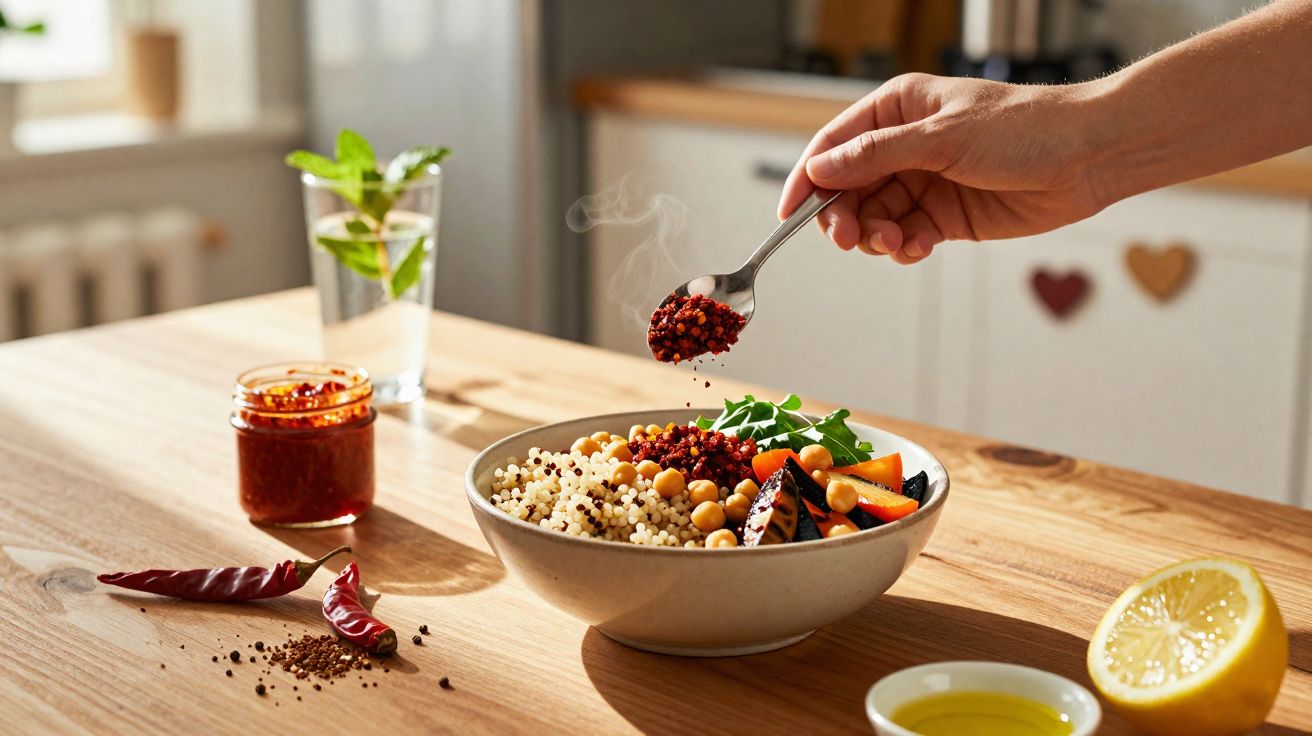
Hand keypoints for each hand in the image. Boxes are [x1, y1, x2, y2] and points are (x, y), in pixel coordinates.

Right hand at [778, 73, 1108, 263]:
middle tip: (849, 237)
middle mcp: (905, 147)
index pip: (833, 145)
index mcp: (897, 110)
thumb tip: (819, 169)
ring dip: (876, 237)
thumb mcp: (941, 137)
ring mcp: (924, 183)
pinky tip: (920, 246)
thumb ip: (875, 156)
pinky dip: (905, 248)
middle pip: (848, 189)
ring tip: (898, 243)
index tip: (789, 215)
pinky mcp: (945, 218)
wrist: (1088, 157)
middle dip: (843, 216)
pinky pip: (905, 238)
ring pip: (874, 219)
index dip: (807, 180)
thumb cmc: (1025, 128)